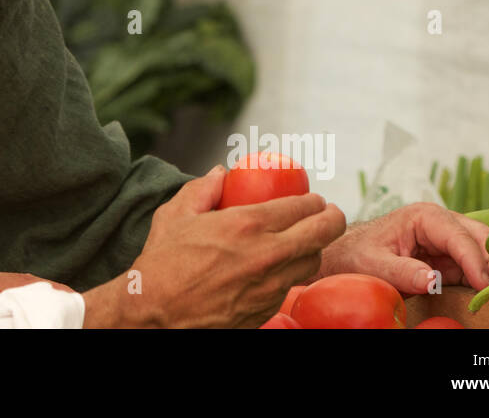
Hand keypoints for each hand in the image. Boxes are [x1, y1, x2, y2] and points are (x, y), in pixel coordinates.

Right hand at [81, 165, 345, 327]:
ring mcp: (270, 286)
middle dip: (333, 219)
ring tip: (307, 240)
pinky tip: (280, 267)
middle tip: (330, 214)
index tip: (313, 199)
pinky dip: (292, 272)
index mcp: (246, 225)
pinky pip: (291, 286)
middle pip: (322, 234)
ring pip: (313, 263)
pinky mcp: (266, 309)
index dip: (313, 201)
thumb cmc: (162, 265)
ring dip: (315, 248)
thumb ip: (202, 189)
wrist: (155, 314)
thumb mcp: (175, 216)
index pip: (301, 207)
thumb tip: (221, 173)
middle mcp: (266, 255)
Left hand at [316, 202, 488, 293]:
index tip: (486, 285)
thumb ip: (402, 271)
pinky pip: (475, 268)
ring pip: (484, 252)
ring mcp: (449, 241)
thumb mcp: (374, 264)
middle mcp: (442, 224)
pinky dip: (486, 280)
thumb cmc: (358, 255)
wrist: (348, 257)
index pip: (459, 236)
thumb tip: (433, 280)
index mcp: (425, 217)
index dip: (475, 261)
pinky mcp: (451, 259)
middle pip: (480, 239)